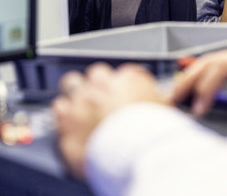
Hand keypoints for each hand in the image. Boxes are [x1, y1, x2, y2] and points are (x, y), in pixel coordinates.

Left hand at [52, 63, 169, 179]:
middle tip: (105, 101)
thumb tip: (159, 102)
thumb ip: (158, 101)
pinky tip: (71, 122)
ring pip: (72, 83)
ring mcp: (82, 100)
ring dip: (78, 93)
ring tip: (83, 107)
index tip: (129, 96)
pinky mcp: (67, 120)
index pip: (128, 73)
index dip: (128, 86)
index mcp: (130, 80)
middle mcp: (103, 85)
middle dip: (100, 85)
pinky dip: (64, 113)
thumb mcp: (167, 112)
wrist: (136, 154)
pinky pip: (59, 107)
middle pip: (97, 73)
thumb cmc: (153, 135)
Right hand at [171, 43, 226, 127]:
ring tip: (176, 94)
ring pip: (214, 61)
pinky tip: (190, 79)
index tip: (198, 107)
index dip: (206, 86)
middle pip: (213, 60)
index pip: (224, 66)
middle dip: (190, 79)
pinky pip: (222, 65)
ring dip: (194, 76)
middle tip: (171, 100)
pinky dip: (204, 75)